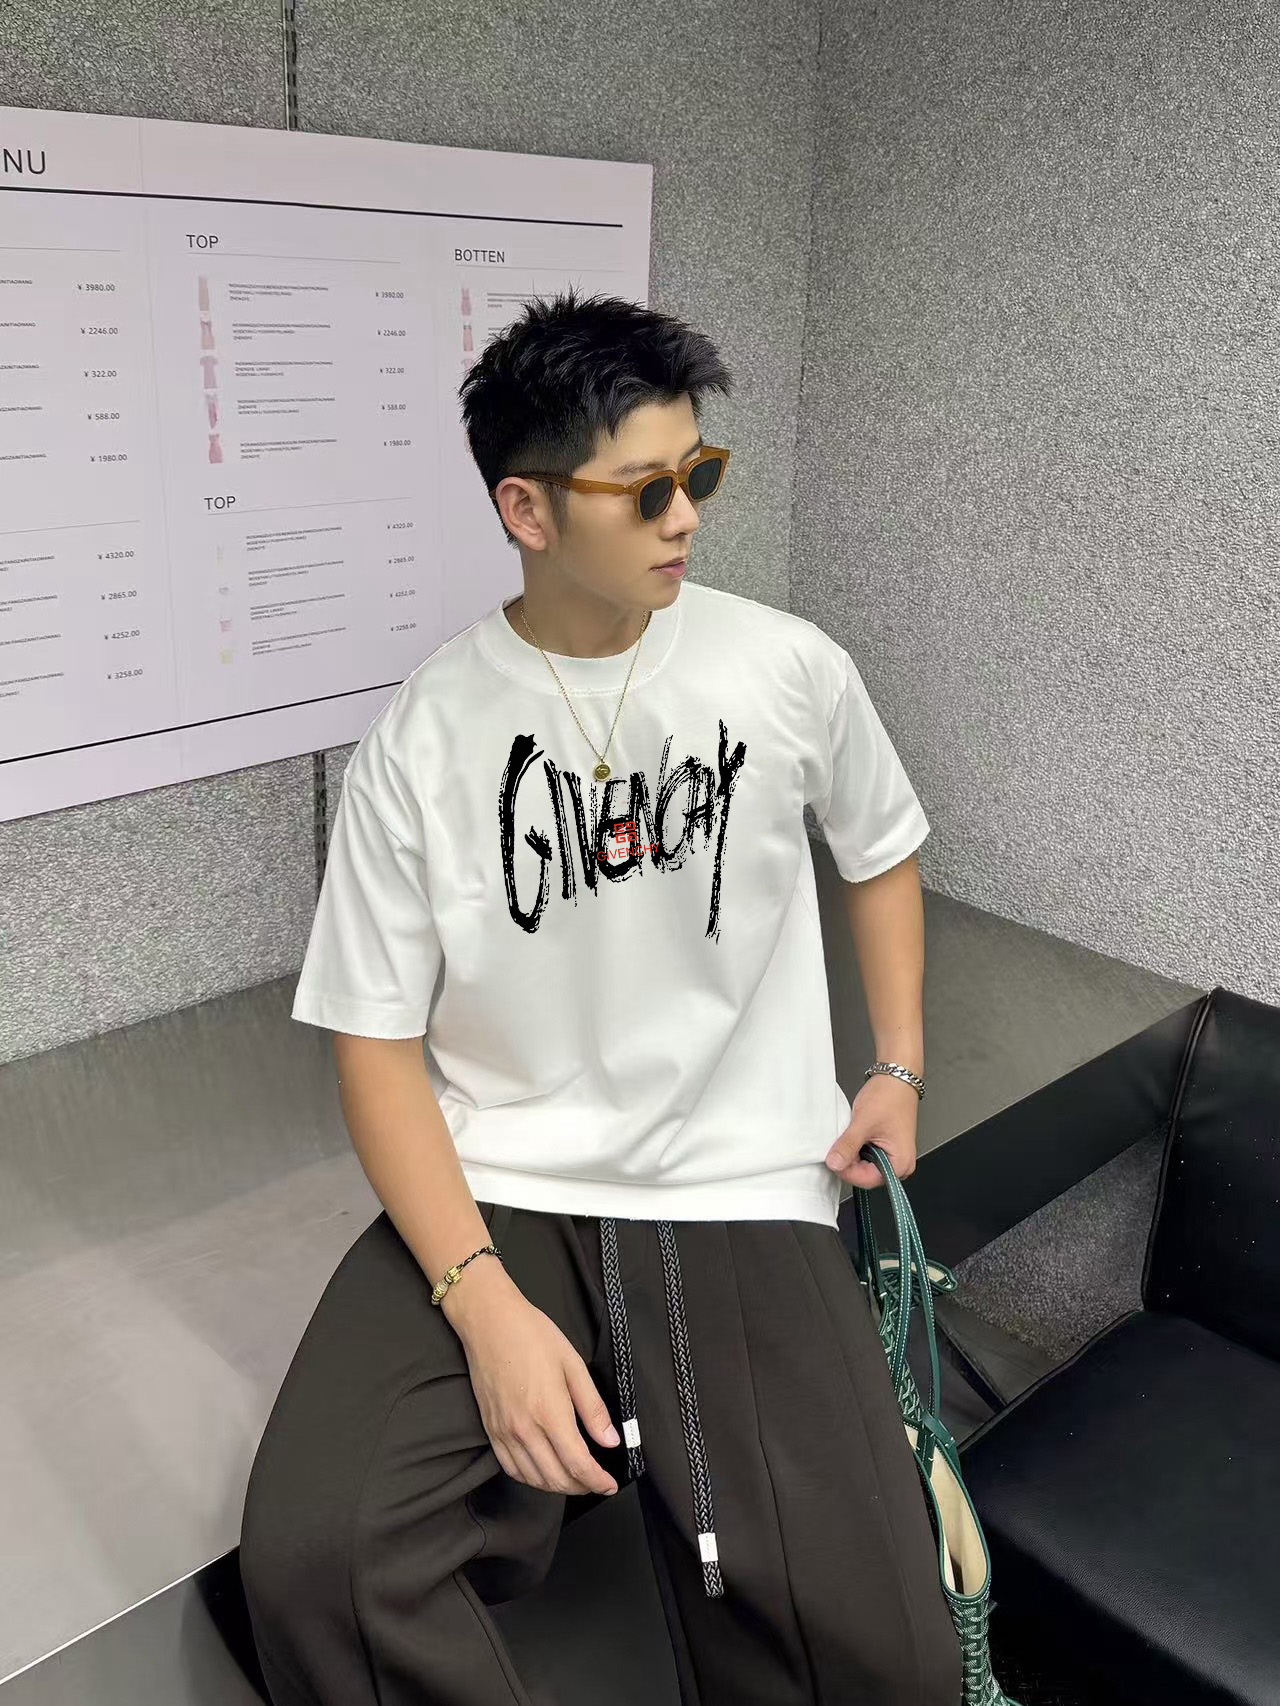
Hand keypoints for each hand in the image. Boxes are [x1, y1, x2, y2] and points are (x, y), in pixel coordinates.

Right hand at [446, 1260, 620, 1497]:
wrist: (489, 1322)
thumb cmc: (533, 1335)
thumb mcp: (573, 1364)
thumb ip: (593, 1408)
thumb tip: (611, 1441)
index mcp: (550, 1413)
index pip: (578, 1464)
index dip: (597, 1481)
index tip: (610, 1485)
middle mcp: (525, 1430)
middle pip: (556, 1478)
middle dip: (581, 1487)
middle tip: (597, 1482)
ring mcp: (504, 1432)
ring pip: (534, 1479)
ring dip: (557, 1487)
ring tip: (575, 1480)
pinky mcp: (490, 1429)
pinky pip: (511, 1468)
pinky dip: (531, 1479)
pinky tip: (543, 1472)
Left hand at [824, 1073, 918, 1189]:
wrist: (896, 1077)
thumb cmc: (890, 1097)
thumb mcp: (863, 1123)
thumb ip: (848, 1146)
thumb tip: (834, 1164)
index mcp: (900, 1164)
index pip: (866, 1180)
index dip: (847, 1170)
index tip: (833, 1158)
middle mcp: (900, 1164)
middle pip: (865, 1174)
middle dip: (849, 1161)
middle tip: (840, 1143)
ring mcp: (893, 1156)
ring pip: (863, 1165)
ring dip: (852, 1153)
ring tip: (851, 1134)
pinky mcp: (886, 1148)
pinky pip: (866, 1155)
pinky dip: (856, 1147)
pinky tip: (855, 1134)